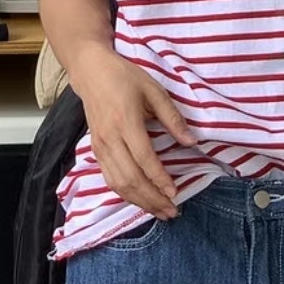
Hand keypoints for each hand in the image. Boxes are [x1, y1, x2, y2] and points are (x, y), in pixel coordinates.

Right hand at [71, 47, 196, 219]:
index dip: (160, 179)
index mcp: (126, 121)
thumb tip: (192, 142)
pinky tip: (140, 200)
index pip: (144, 159)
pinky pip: (109, 179)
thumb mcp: (154, 90)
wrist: (91, 71)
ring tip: (159, 212)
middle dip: (152, 199)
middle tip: (172, 211)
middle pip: (130, 178)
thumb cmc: (125, 77)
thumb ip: (172, 117)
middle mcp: (110, 138)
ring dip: (139, 202)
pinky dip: (125, 194)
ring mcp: (100, 146)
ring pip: (118, 184)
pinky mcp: (96, 150)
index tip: (175, 193)